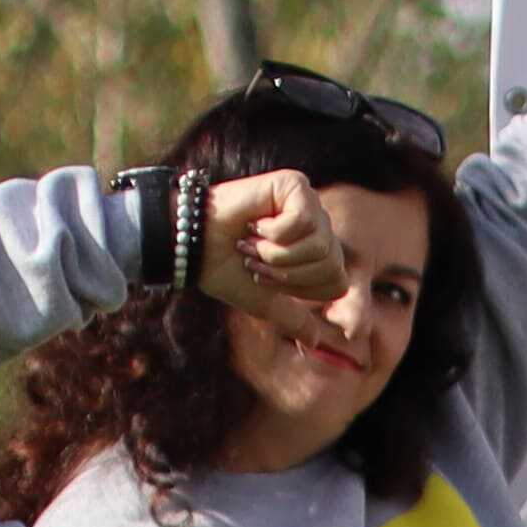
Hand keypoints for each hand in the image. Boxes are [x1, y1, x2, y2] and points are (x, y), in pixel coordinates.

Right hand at [197, 170, 344, 315]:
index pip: (337, 284)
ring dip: (277, 254)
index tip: (265, 278)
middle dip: (287, 273)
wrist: (189, 245)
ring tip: (251, 243)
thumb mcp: (263, 300)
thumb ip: (293, 319)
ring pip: (319, 246)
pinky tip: (254, 223)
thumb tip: (313, 343)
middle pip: (332, 266)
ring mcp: (309, 203)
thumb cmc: (224, 269)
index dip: (300, 289)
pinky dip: (274, 232)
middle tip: (254, 261)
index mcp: (317, 253)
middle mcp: (319, 226)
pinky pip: (304, 221)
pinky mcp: (294, 184)